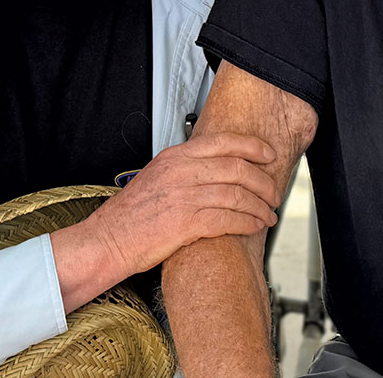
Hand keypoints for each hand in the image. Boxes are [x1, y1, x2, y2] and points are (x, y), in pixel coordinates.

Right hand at [86, 132, 281, 277]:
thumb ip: (186, 168)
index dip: (253, 147)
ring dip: (260, 206)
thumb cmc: (132, 215)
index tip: (268, 155)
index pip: (224, 142)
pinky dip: (247, 222)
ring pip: (237, 195)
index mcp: (175, 157)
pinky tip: (254, 226)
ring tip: (269, 215)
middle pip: (237, 169)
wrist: (108, 240)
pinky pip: (228, 219)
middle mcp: (181, 172)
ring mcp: (184, 197)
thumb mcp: (158, 176)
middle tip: (274, 192)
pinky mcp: (185, 223)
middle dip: (263, 182)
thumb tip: (218, 169)